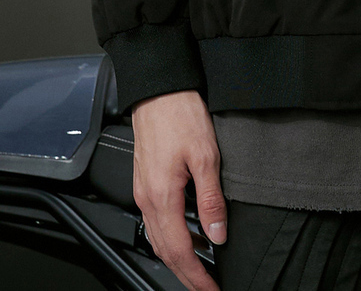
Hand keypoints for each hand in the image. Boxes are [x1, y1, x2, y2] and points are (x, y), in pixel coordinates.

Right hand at [131, 89, 225, 290]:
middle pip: (164, 252)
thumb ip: (211, 199)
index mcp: (162, 196)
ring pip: (157, 239)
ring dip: (178, 257)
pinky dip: (171, 237)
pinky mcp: (145, 182)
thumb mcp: (206, 155)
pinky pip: (156, 221)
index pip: (179, 251)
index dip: (196, 276)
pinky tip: (188, 234)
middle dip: (186, 274)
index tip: (211, 289)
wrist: (159, 90)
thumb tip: (217, 235)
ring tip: (201, 266)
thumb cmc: (180, 114)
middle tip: (206, 286)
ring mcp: (143, 191)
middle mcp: (147, 199)